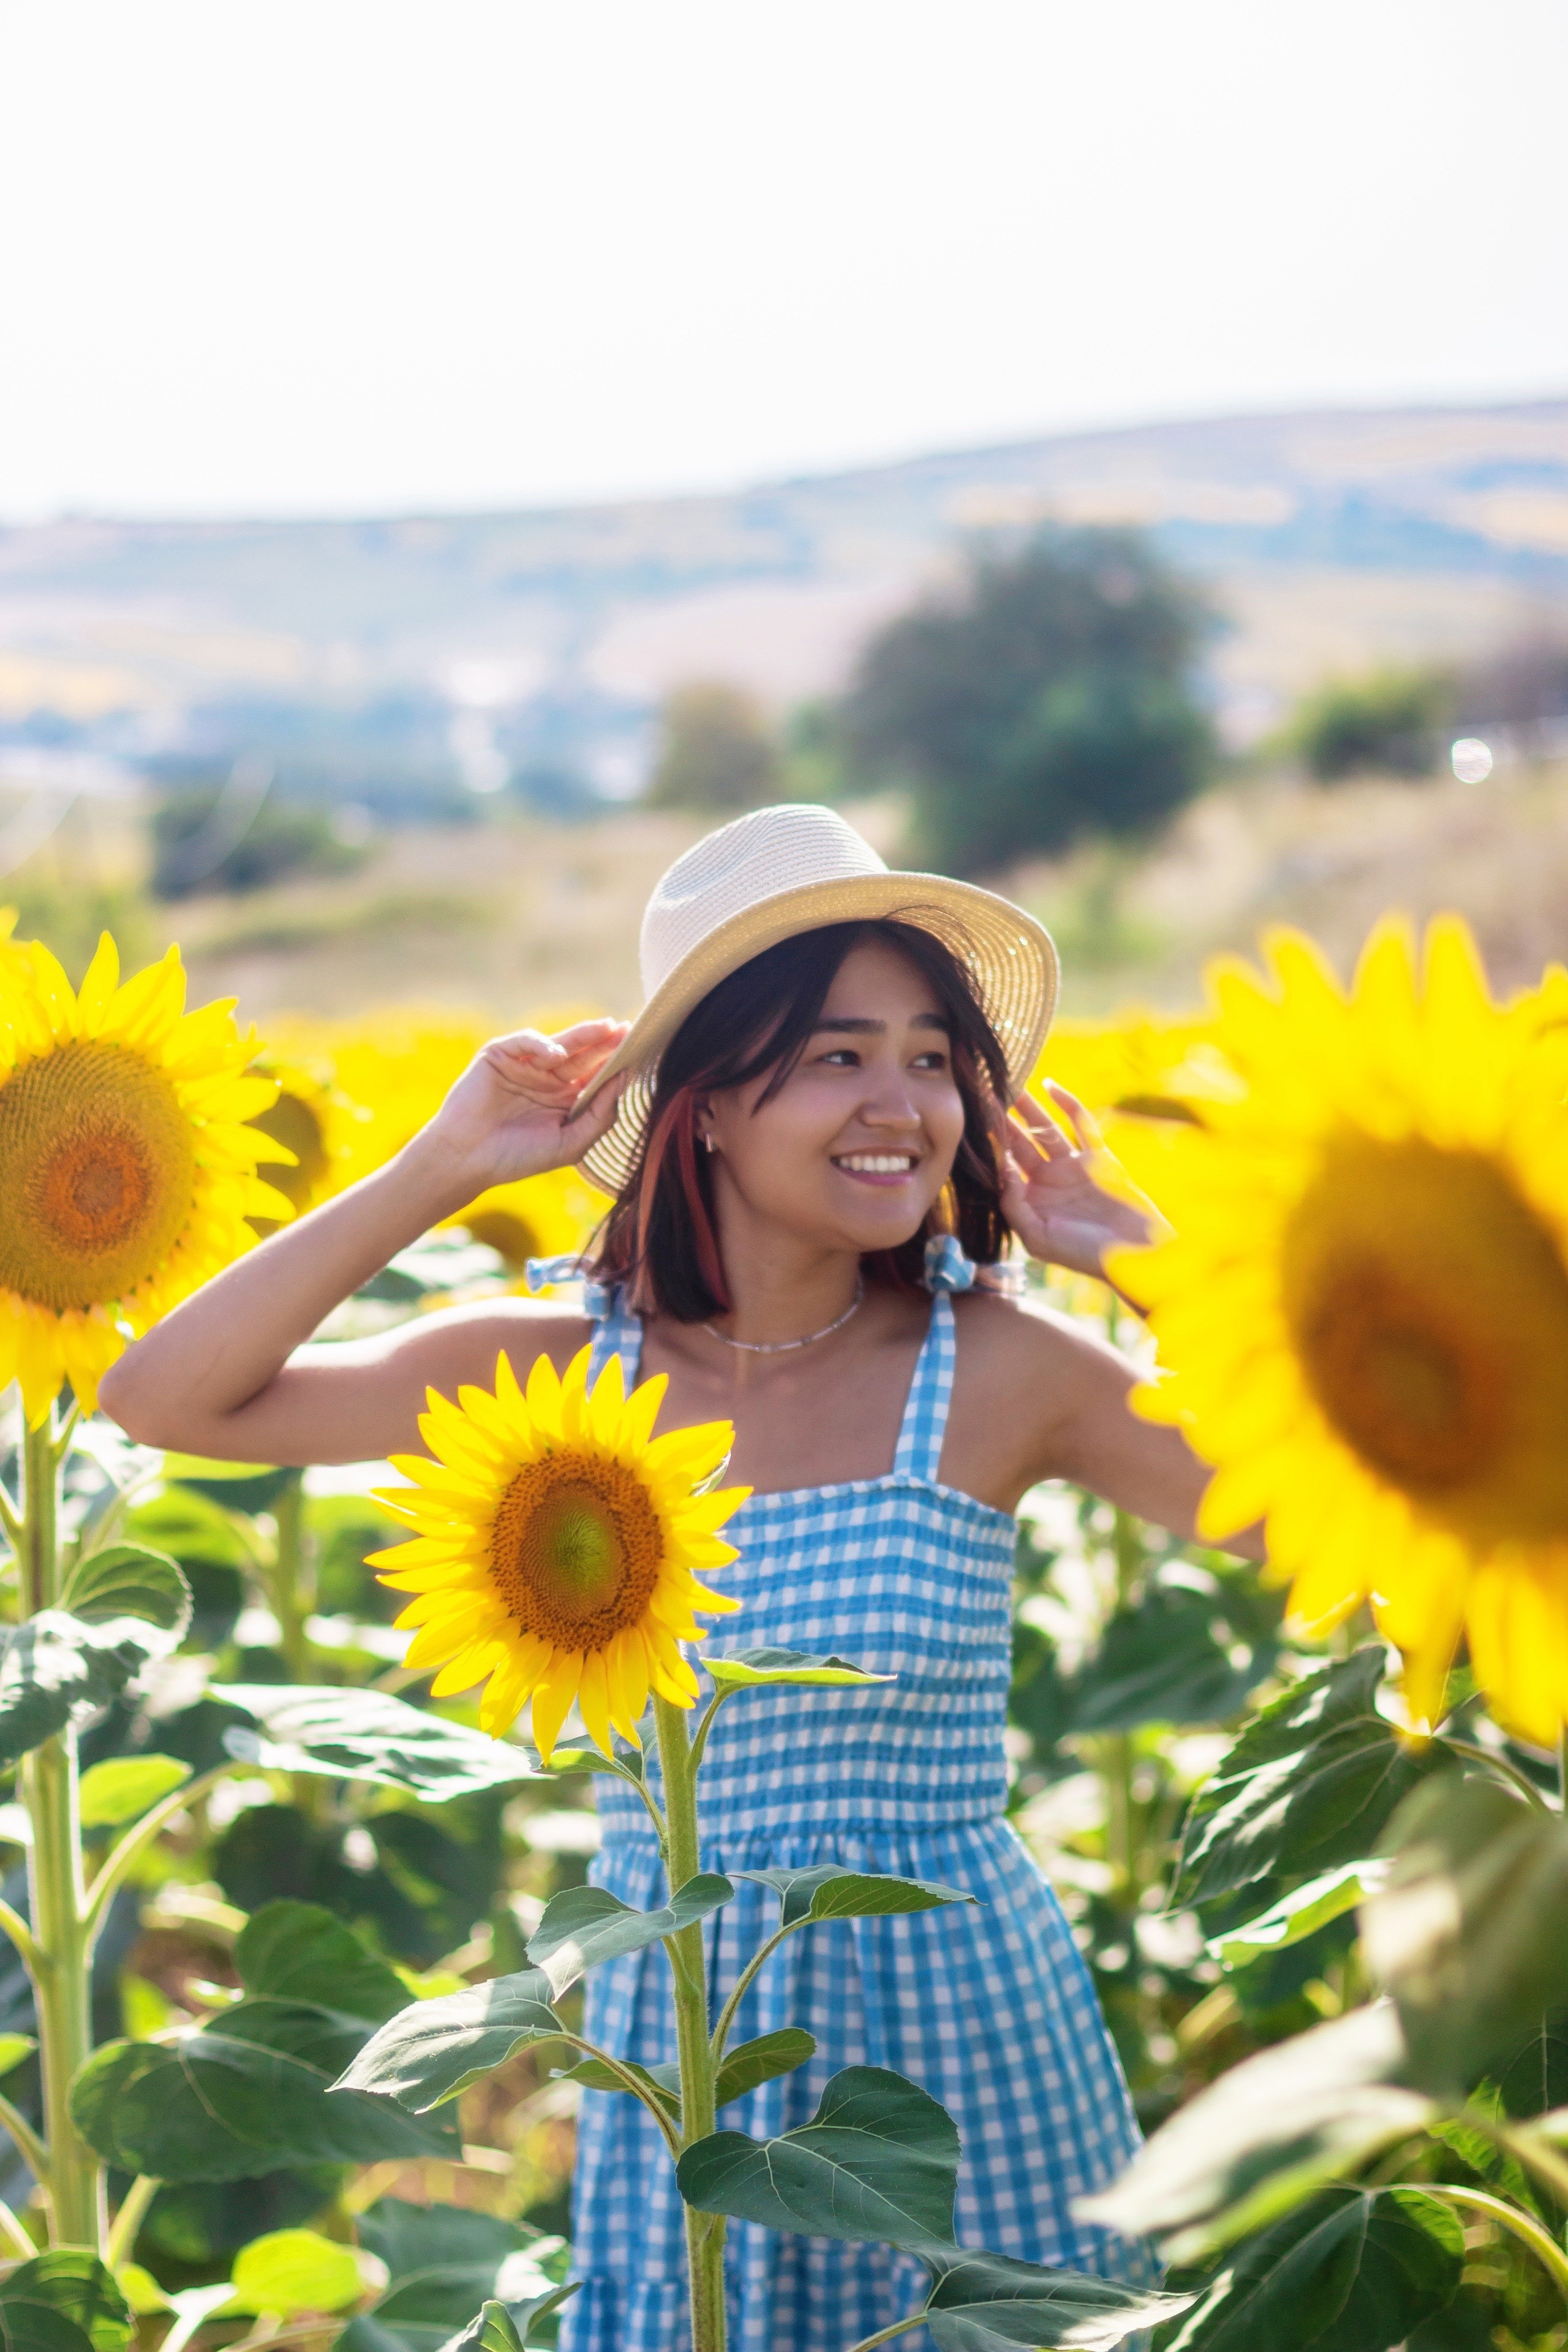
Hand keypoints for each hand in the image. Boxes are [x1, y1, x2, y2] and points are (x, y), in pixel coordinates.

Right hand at [417, 1018, 629, 1197]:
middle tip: (630, 1031)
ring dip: (584, 1035)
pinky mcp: (499, 1056)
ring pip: (560, 1044)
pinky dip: (541, 1044)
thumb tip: (626, 1082)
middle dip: (606, 1044)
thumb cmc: (518, 1157)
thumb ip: (600, 1115)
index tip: (641, 1054)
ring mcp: (523, 1066)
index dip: (617, 1065)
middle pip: (584, 1056)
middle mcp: (547, 1080)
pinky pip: (525, 1041)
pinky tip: (556, 1056)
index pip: (596, 1077)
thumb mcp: (571, 1142)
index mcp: (565, 1101)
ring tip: (607, 1029)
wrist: (467, 1160)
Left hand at [995, 1085, 1162, 1280]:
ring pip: (1046, 1130)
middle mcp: (1049, 1181)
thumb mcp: (1038, 1238)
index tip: (969, 1123)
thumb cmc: (1084, 1254)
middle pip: (1020, 1144)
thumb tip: (1003, 1170)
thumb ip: (1015, 1206)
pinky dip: (1067, 1104)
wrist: (1134, 1256)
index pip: (1004, 1168)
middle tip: (983, 1096)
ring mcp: (1074, 1166)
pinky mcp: (1099, 1157)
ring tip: (1010, 1085)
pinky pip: (1081, 1124)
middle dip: (1003, 1122)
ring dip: (1029, 1109)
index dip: (988, 1147)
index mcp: (1031, 1201)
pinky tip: (1050, 1086)